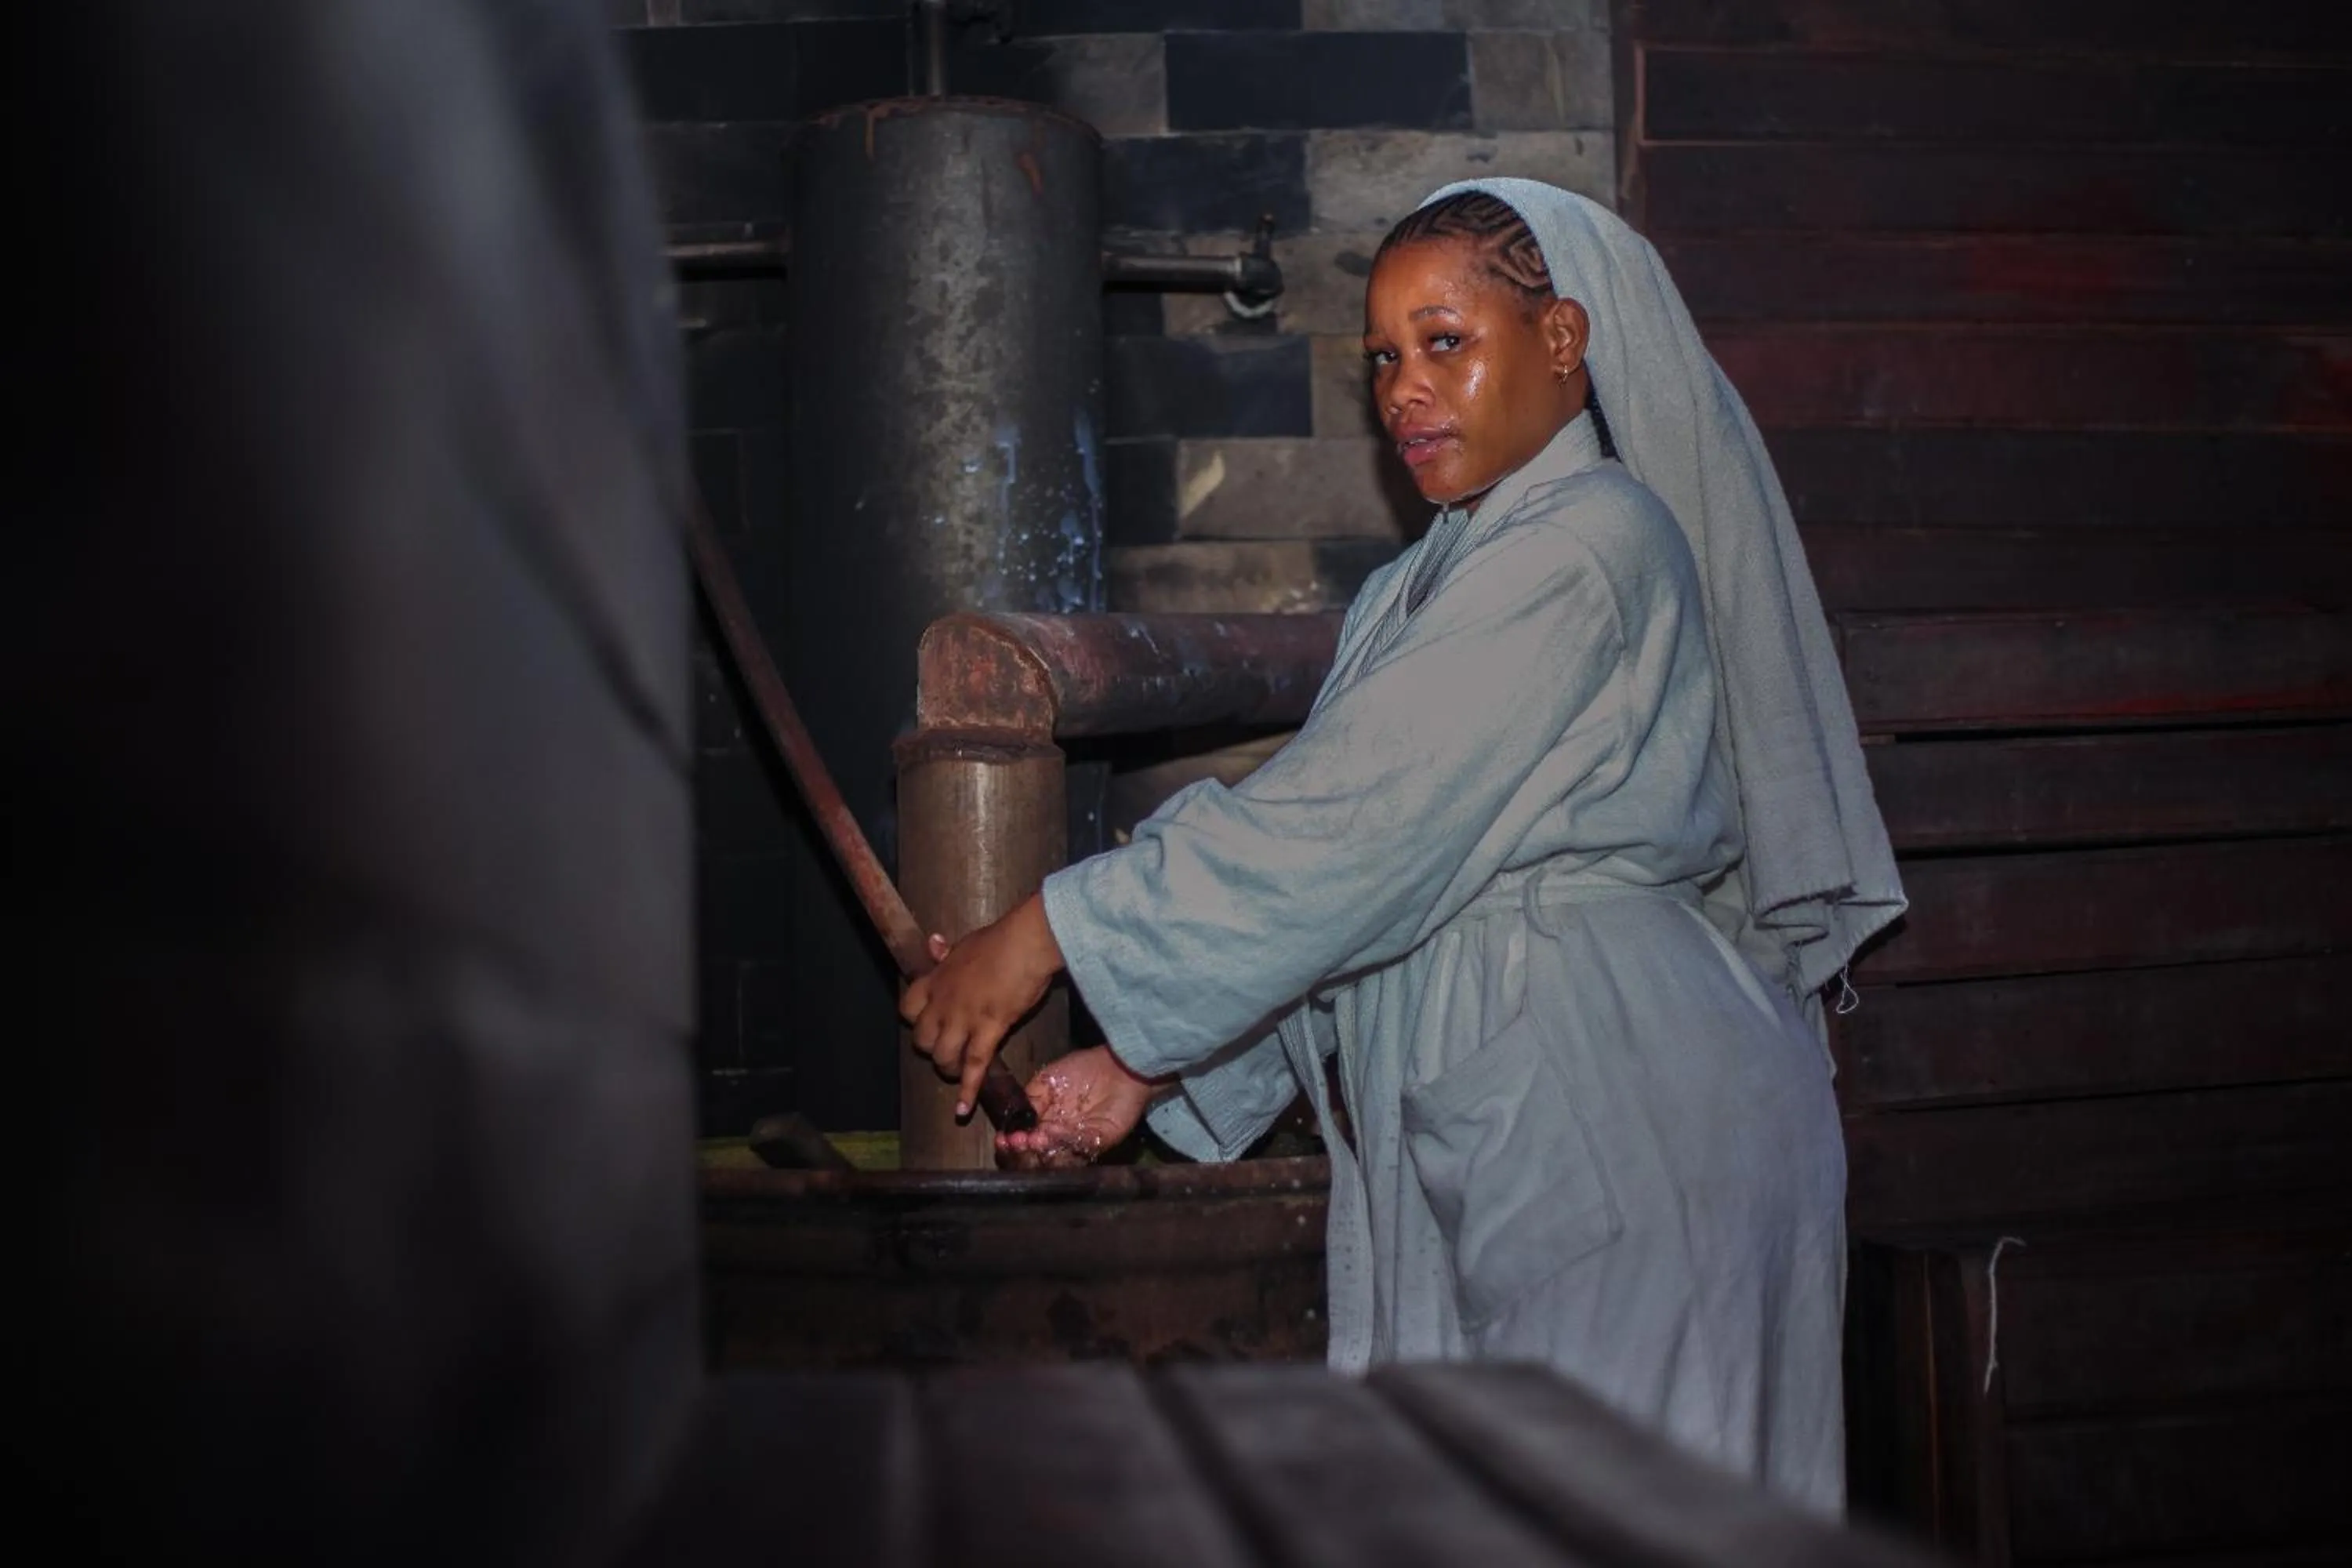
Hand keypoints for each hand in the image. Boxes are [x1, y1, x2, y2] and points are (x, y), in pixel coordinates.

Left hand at [898, 893, 1063, 1118]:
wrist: (1025, 942)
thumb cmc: (1001, 940)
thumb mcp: (966, 943)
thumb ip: (947, 952)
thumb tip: (933, 943)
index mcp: (937, 980)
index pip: (908, 1008)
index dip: (915, 1020)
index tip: (928, 1022)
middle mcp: (944, 1003)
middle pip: (922, 1039)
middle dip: (932, 1048)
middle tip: (948, 1049)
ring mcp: (964, 1019)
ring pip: (943, 1057)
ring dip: (948, 1069)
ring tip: (958, 1073)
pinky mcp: (988, 1031)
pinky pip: (974, 1067)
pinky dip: (968, 1091)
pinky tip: (962, 1110)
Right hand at [995, 1047, 1159, 1169]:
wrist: (1117, 1064)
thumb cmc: (1081, 1069)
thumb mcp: (1046, 1081)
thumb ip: (1029, 1099)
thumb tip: (1011, 1122)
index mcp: (1045, 1127)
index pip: (1024, 1145)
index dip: (1010, 1146)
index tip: (1001, 1139)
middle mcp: (1061, 1141)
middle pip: (1037, 1159)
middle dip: (1022, 1154)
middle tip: (1015, 1142)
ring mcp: (1080, 1143)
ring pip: (1057, 1158)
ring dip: (1041, 1150)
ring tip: (1031, 1139)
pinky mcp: (1100, 1140)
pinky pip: (1079, 1145)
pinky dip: (1063, 1139)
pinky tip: (1051, 1129)